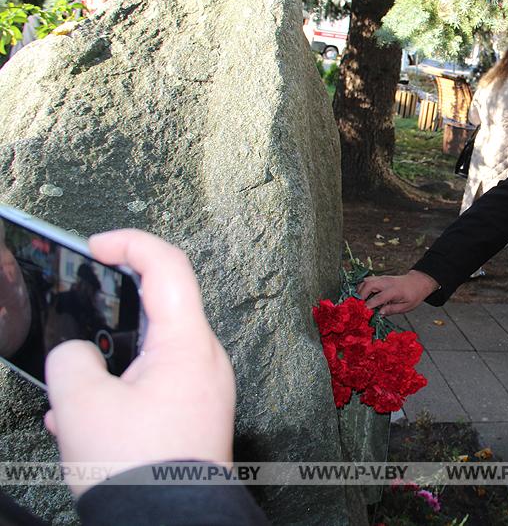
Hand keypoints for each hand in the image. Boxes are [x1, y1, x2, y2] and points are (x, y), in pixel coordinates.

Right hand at [44, 230, 235, 496]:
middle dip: (108, 315)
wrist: (172, 524)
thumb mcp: (81, 406)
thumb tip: (79, 356)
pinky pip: (154, 385)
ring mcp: (204, 387)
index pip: (168, 265)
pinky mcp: (195, 413)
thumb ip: (71, 360)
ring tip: (70, 397)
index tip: (94, 245)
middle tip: (74, 316)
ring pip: (148, 353)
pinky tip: (86, 424)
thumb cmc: (140, 469)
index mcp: (187, 343)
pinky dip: (119, 392)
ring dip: (105, 366)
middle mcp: (205, 359)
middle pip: (157, 309)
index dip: (129, 243)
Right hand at [357, 270, 438, 315]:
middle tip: (358, 306)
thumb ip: (392, 310)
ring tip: (358, 301)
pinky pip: (367, 280)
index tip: (364, 312)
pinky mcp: (380, 278)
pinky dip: (362, 287)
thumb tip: (380, 313)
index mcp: (395, 291)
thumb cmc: (414, 295)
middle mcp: (387, 282)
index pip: (379, 297)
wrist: (418, 282)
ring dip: (359, 290)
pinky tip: (361, 295)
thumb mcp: (407, 306)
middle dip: (361, 296)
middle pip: (369, 285)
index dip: (370, 305)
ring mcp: (383, 278)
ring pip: (366, 281)